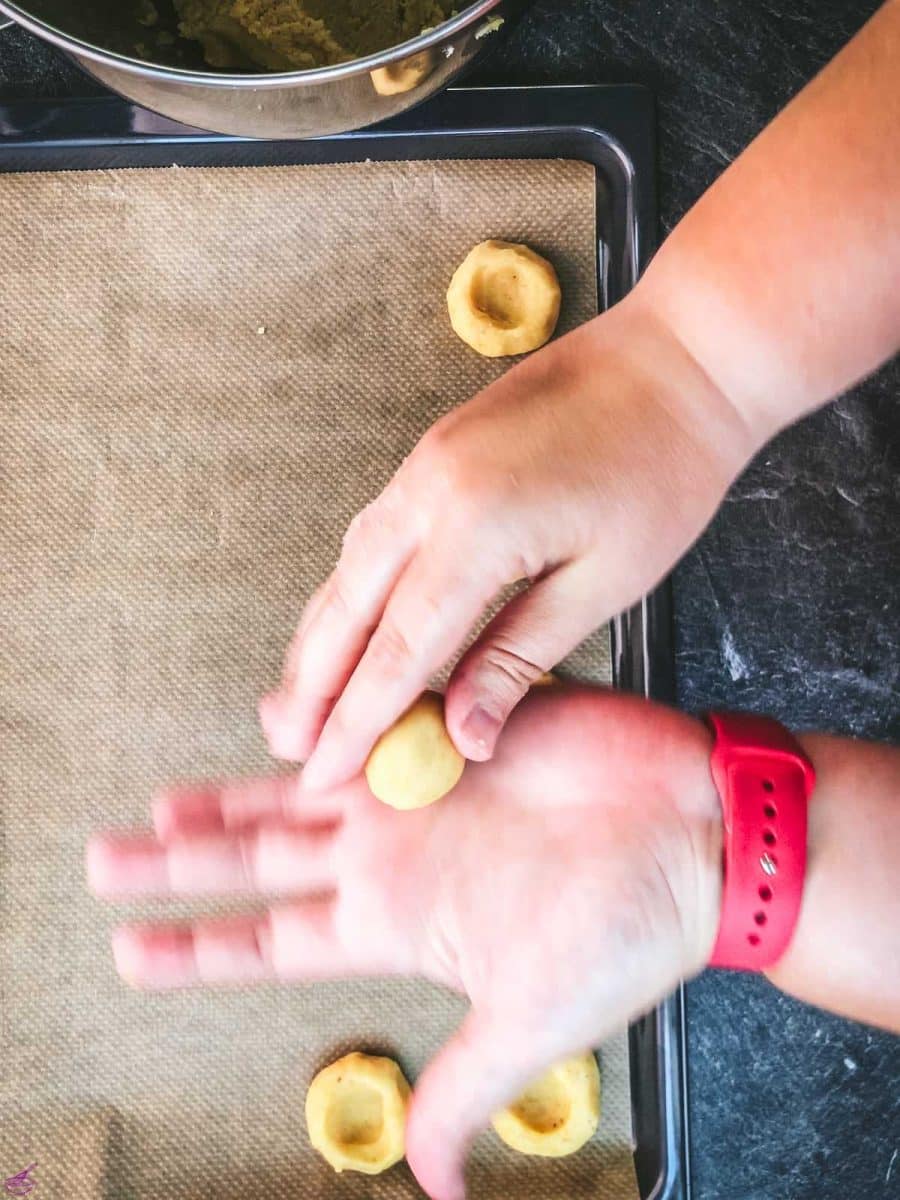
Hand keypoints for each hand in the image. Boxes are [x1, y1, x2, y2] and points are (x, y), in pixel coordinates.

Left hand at [88, 688, 721, 1199]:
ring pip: (293, 788)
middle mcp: (393, 854)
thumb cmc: (629, 929)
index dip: (197, 948)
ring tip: (162, 804)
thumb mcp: (534, 1018)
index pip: (271, 943)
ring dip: (228, 795)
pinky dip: (314, 718)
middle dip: (182, 862)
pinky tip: (262, 718)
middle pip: (260, 859)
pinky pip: (366, 716)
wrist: (698, 833)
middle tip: (109, 860)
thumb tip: (427, 1184)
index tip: (129, 955)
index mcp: (399, 922)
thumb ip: (466, 1086)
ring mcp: (415, 788)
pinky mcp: (449, 725)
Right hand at [259, 289, 758, 791]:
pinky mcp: (435, 452)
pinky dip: (351, 589)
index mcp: (476, 528)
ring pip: (348, 566)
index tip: (325, 771)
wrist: (679, 357)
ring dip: (320, 636)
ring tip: (301, 696)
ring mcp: (425, 464)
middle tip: (283, 742)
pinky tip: (350, 621)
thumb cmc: (662, 467)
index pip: (396, 649)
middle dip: (310, 683)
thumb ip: (519, 657)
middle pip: (346, 606)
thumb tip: (466, 734)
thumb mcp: (603, 581)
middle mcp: (430, 492)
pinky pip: (372, 533)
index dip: (356, 719)